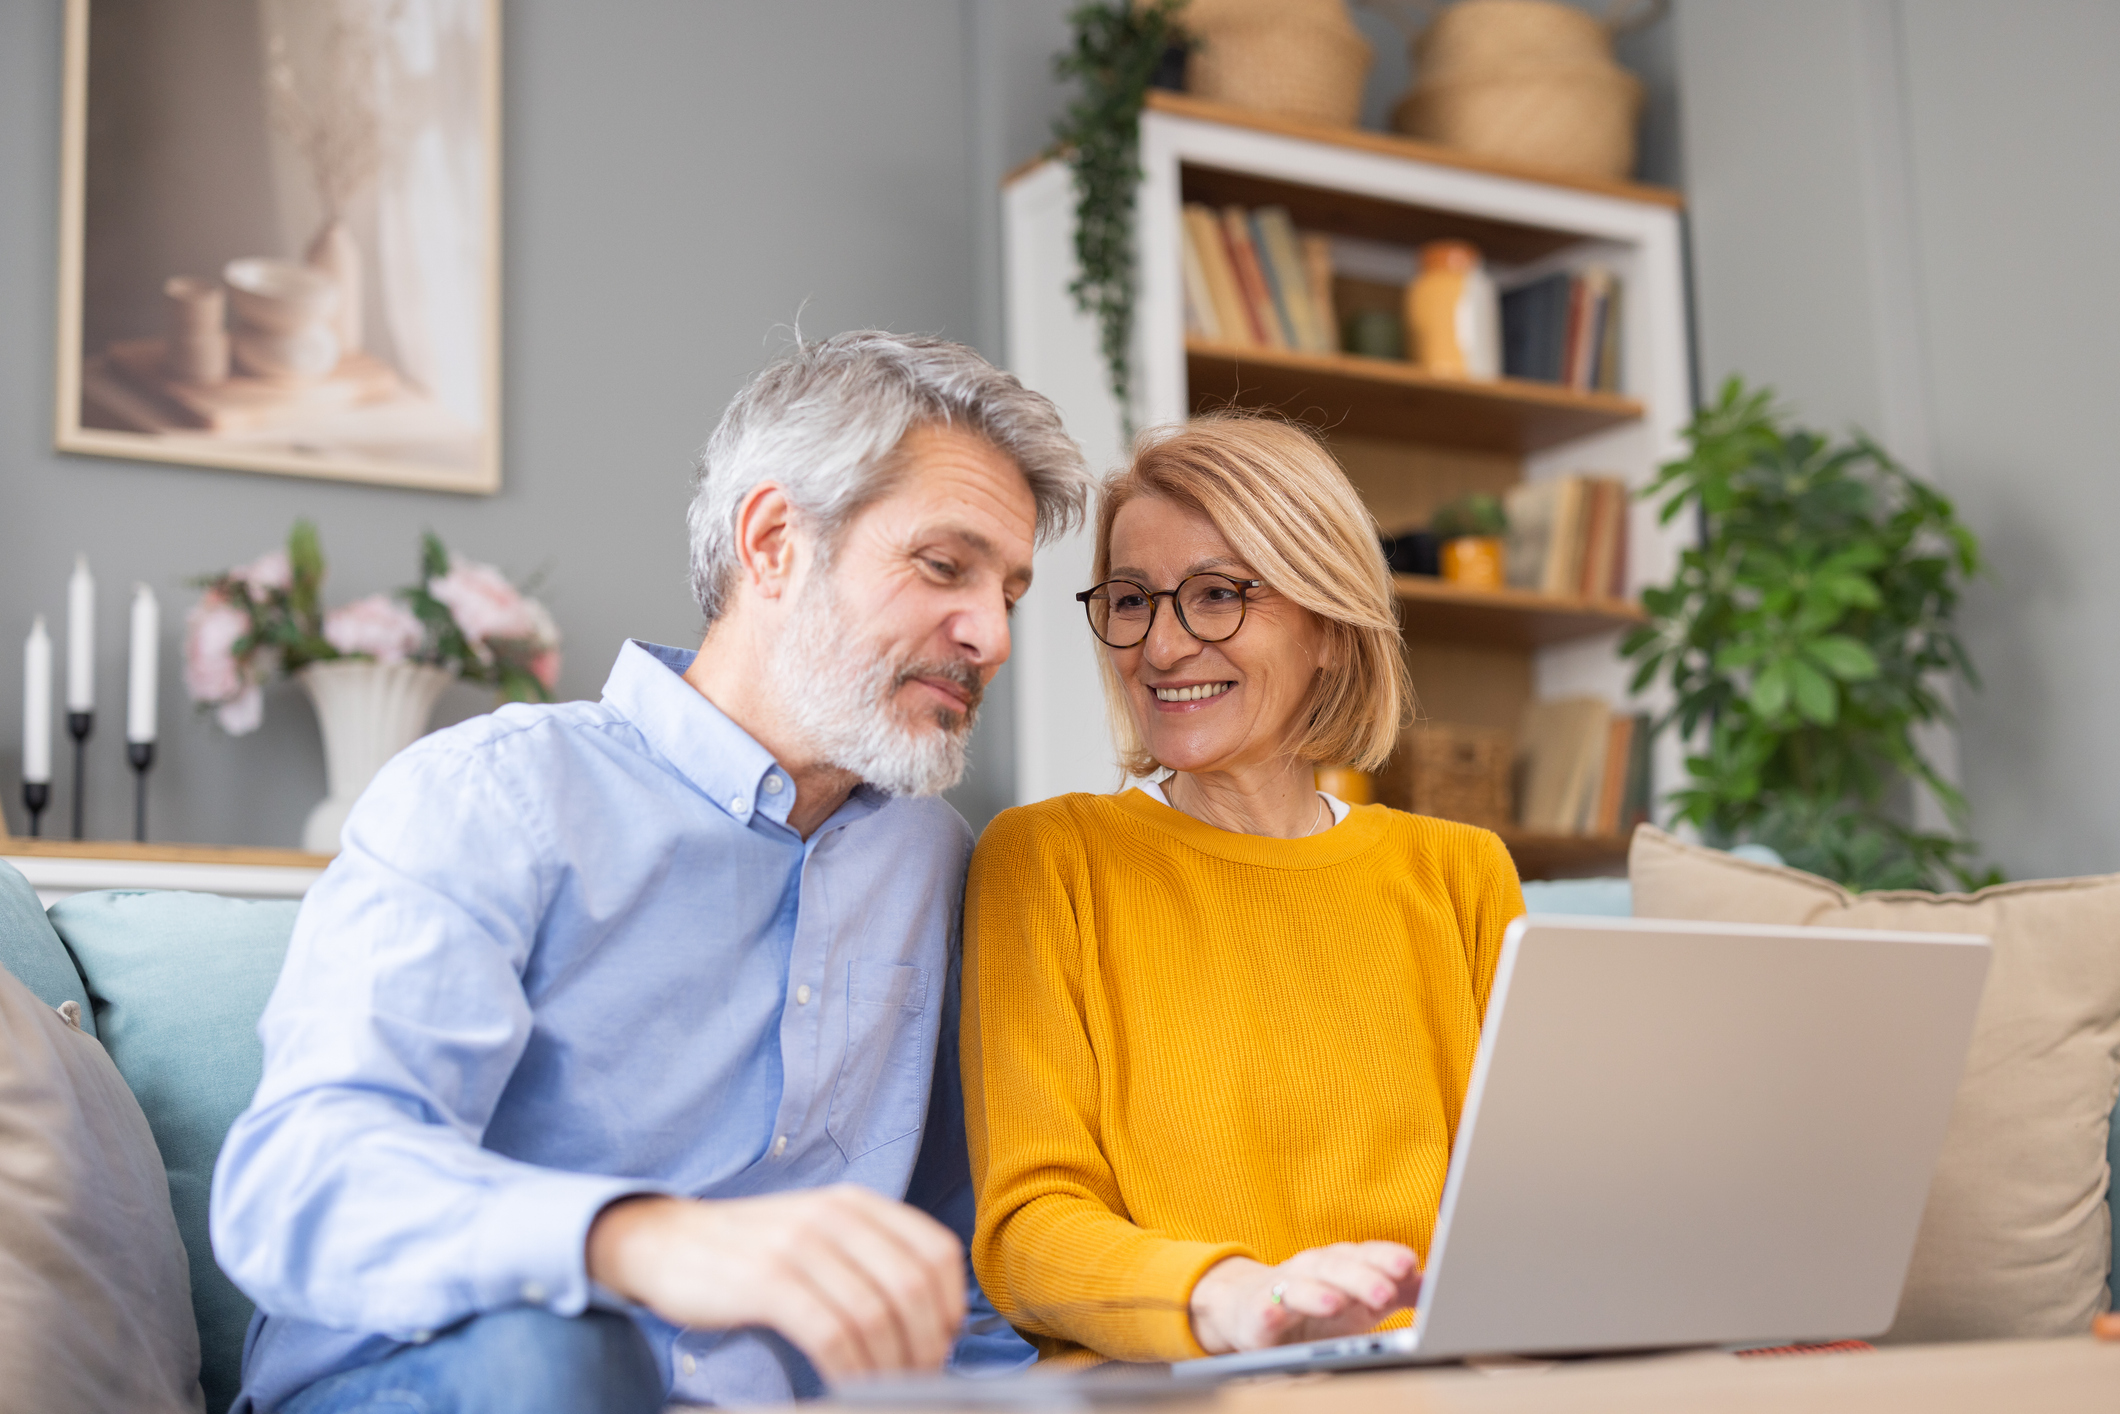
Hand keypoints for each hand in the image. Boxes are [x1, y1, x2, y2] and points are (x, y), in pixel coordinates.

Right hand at [586, 1186, 965, 1384]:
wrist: (666, 1242)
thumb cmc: (750, 1249)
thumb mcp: (817, 1232)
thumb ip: (868, 1258)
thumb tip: (929, 1318)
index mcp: (856, 1203)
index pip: (934, 1251)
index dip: (951, 1304)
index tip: (944, 1342)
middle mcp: (834, 1216)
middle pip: (911, 1288)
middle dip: (925, 1345)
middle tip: (920, 1380)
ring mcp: (800, 1246)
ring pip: (874, 1315)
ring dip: (890, 1365)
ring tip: (887, 1390)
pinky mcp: (768, 1281)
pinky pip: (830, 1334)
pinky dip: (849, 1369)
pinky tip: (847, 1386)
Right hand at [1188, 1243, 1421, 1354]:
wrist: (1251, 1308)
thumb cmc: (1316, 1307)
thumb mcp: (1362, 1301)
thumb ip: (1399, 1291)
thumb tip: (1437, 1283)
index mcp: (1342, 1263)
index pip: (1366, 1254)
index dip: (1385, 1258)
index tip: (1408, 1264)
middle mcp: (1313, 1268)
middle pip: (1337, 1266)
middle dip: (1361, 1278)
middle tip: (1385, 1293)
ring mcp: (1282, 1288)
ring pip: (1300, 1285)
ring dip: (1318, 1292)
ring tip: (1336, 1303)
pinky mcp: (1256, 1313)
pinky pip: (1263, 1309)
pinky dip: (1269, 1309)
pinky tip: (1275, 1313)